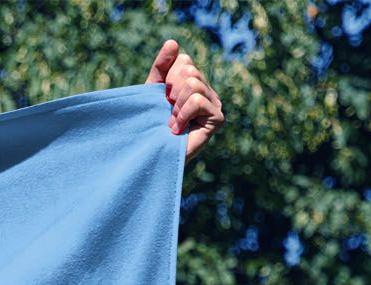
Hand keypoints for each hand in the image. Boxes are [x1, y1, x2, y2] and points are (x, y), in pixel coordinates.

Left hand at [145, 39, 223, 161]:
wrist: (153, 155)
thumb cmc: (153, 126)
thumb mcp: (153, 91)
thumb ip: (161, 67)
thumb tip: (173, 42)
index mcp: (195, 82)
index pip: (184, 60)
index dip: (168, 78)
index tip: (163, 99)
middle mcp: (208, 91)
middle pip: (190, 71)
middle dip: (172, 93)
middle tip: (169, 113)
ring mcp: (215, 104)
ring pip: (193, 84)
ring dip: (176, 106)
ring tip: (172, 123)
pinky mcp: (217, 119)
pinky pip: (198, 100)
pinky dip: (183, 115)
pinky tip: (177, 129)